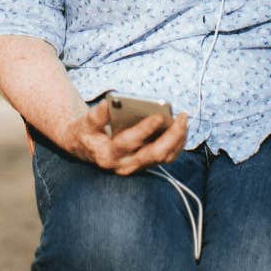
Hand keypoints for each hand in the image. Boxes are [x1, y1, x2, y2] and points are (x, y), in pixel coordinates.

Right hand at [63, 98, 188, 176]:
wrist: (86, 148)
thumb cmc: (87, 132)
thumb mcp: (86, 122)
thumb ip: (97, 115)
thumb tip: (109, 103)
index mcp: (108, 154)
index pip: (130, 143)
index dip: (145, 129)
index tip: (159, 116)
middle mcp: (124, 165)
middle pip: (154, 154)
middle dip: (171, 136)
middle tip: (182, 117)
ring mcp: (136, 166)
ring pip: (163, 158)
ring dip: (178, 140)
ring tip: (184, 120)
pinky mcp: (144, 164)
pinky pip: (165, 157)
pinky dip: (176, 143)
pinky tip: (181, 128)